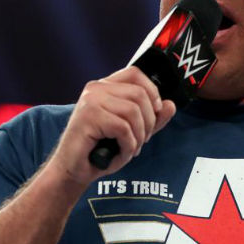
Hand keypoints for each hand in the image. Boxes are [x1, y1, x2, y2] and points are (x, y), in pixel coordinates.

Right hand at [49, 67, 175, 187]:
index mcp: (104, 87)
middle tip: (142, 140)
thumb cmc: (99, 150)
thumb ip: (151, 119)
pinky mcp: (88, 117)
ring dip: (139, 136)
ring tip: (131, 148)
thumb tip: (170, 105)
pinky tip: (120, 154)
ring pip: (133, 112)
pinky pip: (123, 128)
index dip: (152, 91)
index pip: (135, 73)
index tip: (156, 111)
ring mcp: (90, 101)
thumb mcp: (132, 132)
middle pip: (139, 94)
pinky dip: (128, 146)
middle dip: (149, 122)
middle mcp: (96, 89)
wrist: (73, 170)